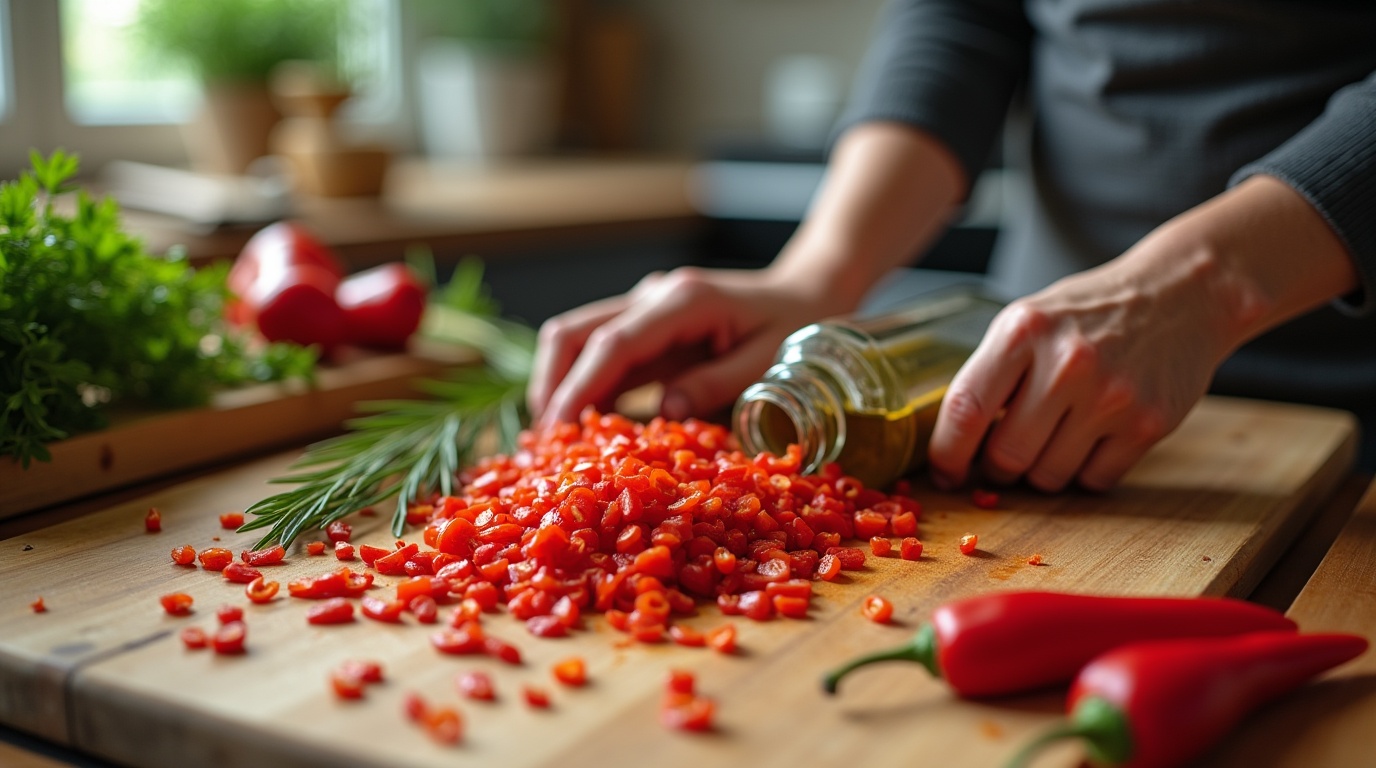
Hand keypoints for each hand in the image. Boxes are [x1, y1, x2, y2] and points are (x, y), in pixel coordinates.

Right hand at [528, 266, 854, 426]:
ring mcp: (645, 307)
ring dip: (561, 387)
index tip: (556, 429)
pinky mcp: (646, 325)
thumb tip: (666, 410)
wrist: (807, 293)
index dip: (578, 387)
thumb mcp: (771, 363)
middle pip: (573, 332)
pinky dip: (586, 388)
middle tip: (545, 442)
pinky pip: (601, 355)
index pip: (612, 343)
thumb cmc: (797, 329)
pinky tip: (586, 428)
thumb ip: (717, 383)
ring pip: (577, 339)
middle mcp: (653, 296)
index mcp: (683, 301)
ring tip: (556, 441)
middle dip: (551, 385)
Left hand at [928, 175, 1358, 491]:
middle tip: (1004, 457)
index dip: (947, 453)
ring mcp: (1111, 396)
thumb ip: (991, 373)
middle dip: (997, 468)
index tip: (944, 472)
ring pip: (1048, 476)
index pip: (966, 409)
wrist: (1182, 294)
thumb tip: (953, 442)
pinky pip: (1094, 480)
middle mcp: (1067, 363)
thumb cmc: (1091, 313)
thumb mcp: (1028, 321)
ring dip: (1041, 472)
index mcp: (1023, 331)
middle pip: (1006, 456)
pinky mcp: (1148, 424)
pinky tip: (1092, 438)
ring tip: (1055, 436)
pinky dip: (1085, 471)